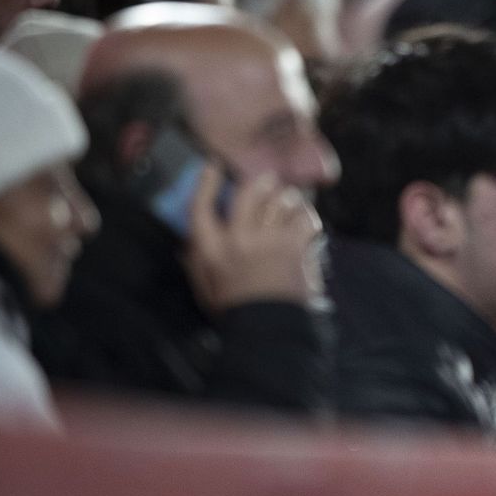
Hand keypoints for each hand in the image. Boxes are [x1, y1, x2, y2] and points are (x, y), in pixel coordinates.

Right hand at [186, 164, 322, 311]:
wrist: (269, 328)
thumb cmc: (235, 308)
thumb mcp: (204, 285)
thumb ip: (195, 258)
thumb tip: (189, 236)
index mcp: (210, 250)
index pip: (200, 206)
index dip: (206, 183)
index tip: (214, 167)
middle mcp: (237, 241)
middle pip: (247, 193)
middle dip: (259, 182)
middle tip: (267, 182)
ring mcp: (268, 242)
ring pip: (279, 200)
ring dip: (287, 199)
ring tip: (290, 204)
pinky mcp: (294, 247)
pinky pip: (304, 217)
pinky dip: (306, 217)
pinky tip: (303, 222)